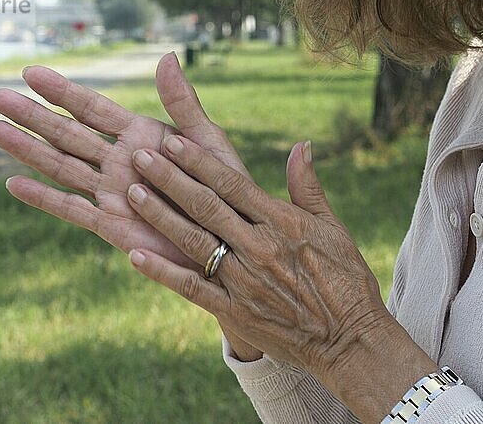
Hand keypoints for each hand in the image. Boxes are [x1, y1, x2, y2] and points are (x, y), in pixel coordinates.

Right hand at [0, 53, 261, 360]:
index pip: (93, 109)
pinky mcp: (112, 226)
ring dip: (27, 149)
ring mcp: (112, 193)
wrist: (230, 240)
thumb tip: (166, 56)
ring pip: (62, 166)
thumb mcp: (206, 139)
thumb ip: (183, 102)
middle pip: (67, 134)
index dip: (62, 91)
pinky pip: (71, 210)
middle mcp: (120, 163)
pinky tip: (14, 184)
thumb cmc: (226, 187)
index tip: (30, 73)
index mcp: (141, 137)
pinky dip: (43, 198)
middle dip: (32, 116)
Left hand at [126, 136, 440, 422]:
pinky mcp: (234, 311)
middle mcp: (258, 247)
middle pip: (205, 206)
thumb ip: (307, 186)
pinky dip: (162, 271)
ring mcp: (244, 280)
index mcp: (281, 222)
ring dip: (159, 215)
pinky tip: (134, 255)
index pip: (231, 184)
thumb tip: (300, 144)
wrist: (350, 340)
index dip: (198, 161)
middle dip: (169, 179)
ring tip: (131, 192)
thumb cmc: (345, 278)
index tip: (172, 142)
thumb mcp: (332, 227)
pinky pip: (191, 288)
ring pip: (192, 241)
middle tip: (138, 156)